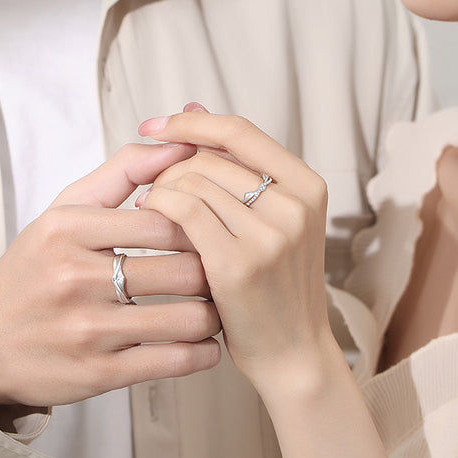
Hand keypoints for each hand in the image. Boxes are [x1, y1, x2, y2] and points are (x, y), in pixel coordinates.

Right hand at [0, 143, 220, 413]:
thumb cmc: (35, 270)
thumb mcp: (65, 210)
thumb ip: (123, 171)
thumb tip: (179, 144)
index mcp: (69, 229)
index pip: (165, 219)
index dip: (202, 226)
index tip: (212, 232)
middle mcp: (76, 277)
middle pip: (183, 269)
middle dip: (216, 270)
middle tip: (225, 270)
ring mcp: (87, 329)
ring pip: (187, 319)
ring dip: (215, 314)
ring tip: (217, 305)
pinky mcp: (98, 373)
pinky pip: (172, 362)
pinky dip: (202, 354)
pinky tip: (206, 343)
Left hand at [137, 106, 330, 392]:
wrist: (292, 351)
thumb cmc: (275, 283)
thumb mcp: (271, 220)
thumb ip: (235, 164)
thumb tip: (193, 106)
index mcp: (307, 186)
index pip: (239, 131)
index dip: (191, 123)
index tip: (155, 127)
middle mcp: (295, 204)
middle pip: (209, 157)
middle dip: (169, 168)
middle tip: (155, 191)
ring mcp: (270, 234)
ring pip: (193, 181)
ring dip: (161, 190)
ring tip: (153, 208)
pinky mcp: (239, 263)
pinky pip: (184, 209)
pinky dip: (159, 206)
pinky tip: (150, 217)